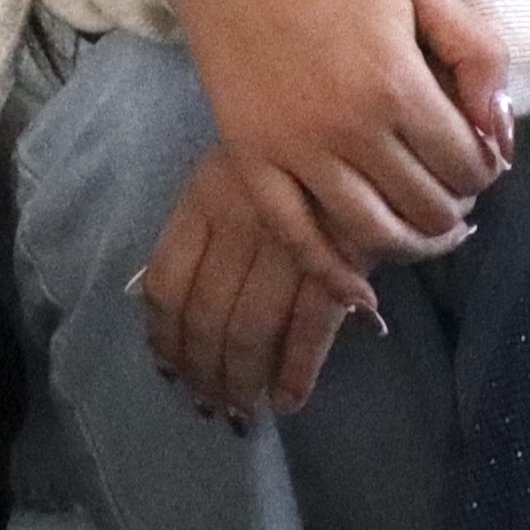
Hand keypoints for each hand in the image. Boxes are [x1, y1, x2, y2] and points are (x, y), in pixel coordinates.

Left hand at [136, 141, 382, 423]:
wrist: (365, 115)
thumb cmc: (294, 140)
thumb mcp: (235, 165)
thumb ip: (207, 223)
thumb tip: (171, 296)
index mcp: (204, 198)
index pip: (166, 283)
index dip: (164, 337)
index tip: (168, 369)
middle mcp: (239, 223)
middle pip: (205, 317)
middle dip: (203, 372)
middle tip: (207, 406)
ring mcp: (288, 242)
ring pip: (249, 329)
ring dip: (240, 381)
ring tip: (240, 414)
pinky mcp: (339, 257)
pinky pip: (310, 327)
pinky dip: (296, 370)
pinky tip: (287, 400)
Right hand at [147, 0, 514, 268]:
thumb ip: (477, 54)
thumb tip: (501, 132)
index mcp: (396, 81)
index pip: (467, 163)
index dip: (486, 170)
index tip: (481, 157)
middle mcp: (348, 128)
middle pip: (426, 205)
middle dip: (455, 207)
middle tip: (456, 193)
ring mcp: (294, 151)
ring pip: (371, 234)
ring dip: (412, 245)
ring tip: (426, 231)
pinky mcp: (250, 161)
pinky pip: (296, 238)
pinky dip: (333, 275)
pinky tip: (361, 291)